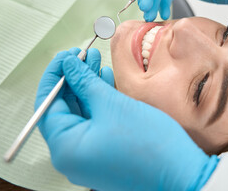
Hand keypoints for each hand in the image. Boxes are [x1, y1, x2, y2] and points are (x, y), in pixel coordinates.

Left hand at [35, 48, 218, 190]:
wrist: (180, 173)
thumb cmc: (147, 143)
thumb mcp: (111, 105)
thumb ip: (84, 81)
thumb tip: (68, 65)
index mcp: (65, 148)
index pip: (47, 105)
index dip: (55, 75)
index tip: (66, 55)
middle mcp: (72, 156)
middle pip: (64, 109)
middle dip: (75, 78)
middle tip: (84, 55)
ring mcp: (89, 157)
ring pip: (82, 114)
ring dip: (88, 87)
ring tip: (97, 62)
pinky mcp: (105, 153)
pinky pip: (95, 123)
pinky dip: (99, 102)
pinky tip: (106, 81)